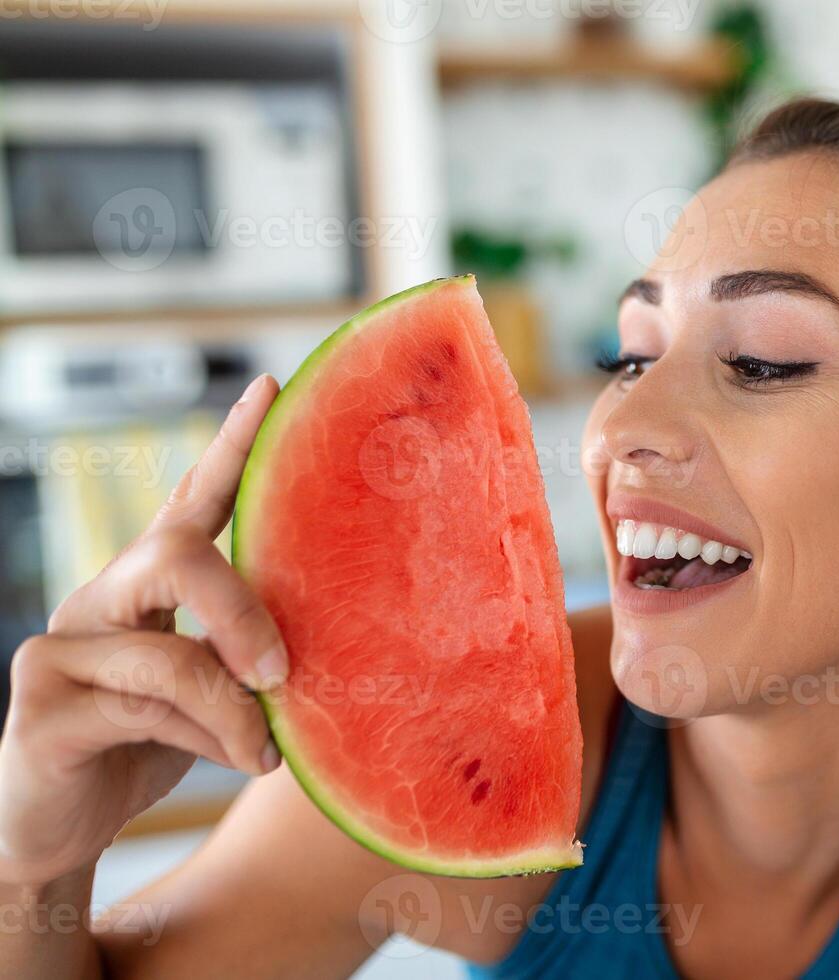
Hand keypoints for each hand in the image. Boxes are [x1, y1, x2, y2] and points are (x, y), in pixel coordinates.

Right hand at [0, 375, 287, 885]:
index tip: (271, 388)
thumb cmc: (144, 750)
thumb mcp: (212, 695)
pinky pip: (141, 709)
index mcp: (144, 589)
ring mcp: (59, 649)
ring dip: (233, 709)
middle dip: (242, 609)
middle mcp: (97, 601)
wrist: (58, 833)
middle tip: (282, 670)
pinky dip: (201, 737)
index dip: (229, 447)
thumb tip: (325, 644)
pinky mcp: (39, 708)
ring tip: (265, 753)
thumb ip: (246, 657)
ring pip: (168, 653)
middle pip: (173, 554)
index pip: (189, 503)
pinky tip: (231, 761)